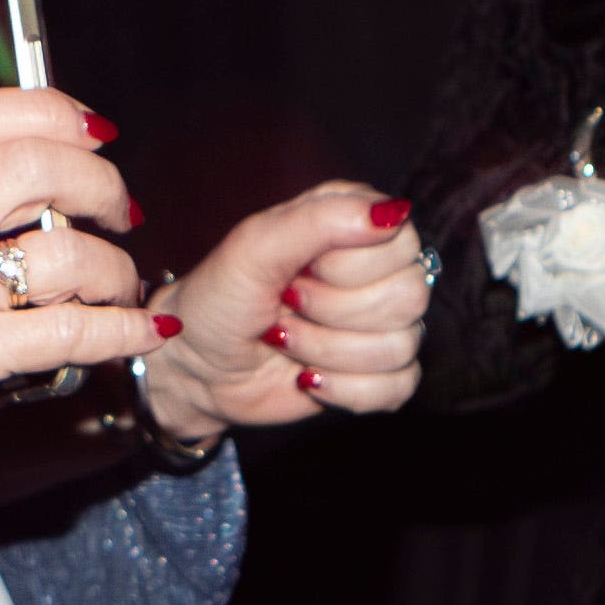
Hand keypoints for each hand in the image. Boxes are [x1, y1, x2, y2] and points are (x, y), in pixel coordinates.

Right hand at [0, 85, 169, 497]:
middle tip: (121, 211)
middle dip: (99, 183)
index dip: (48, 112)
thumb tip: (35, 171)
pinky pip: (70, 329)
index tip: (93, 133)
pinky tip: (146, 330)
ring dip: (115, 269)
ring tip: (121, 286)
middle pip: (32, 167)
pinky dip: (124, 330)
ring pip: (62, 251)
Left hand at [140, 182, 428, 442]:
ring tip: (287, 339)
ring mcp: (381, 323)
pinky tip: (309, 378)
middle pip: (409, 296)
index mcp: (354, 223)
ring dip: (328, 352)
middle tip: (288, 305)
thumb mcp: (255, 247)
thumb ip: (320, 220)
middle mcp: (376, 269)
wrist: (195, 366)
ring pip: (402, 345)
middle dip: (333, 312)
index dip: (347, 268)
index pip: (399, 242)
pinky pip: (399, 387)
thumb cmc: (219, 297)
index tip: (299, 273)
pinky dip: (344, 390)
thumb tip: (391, 214)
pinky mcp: (379, 372)